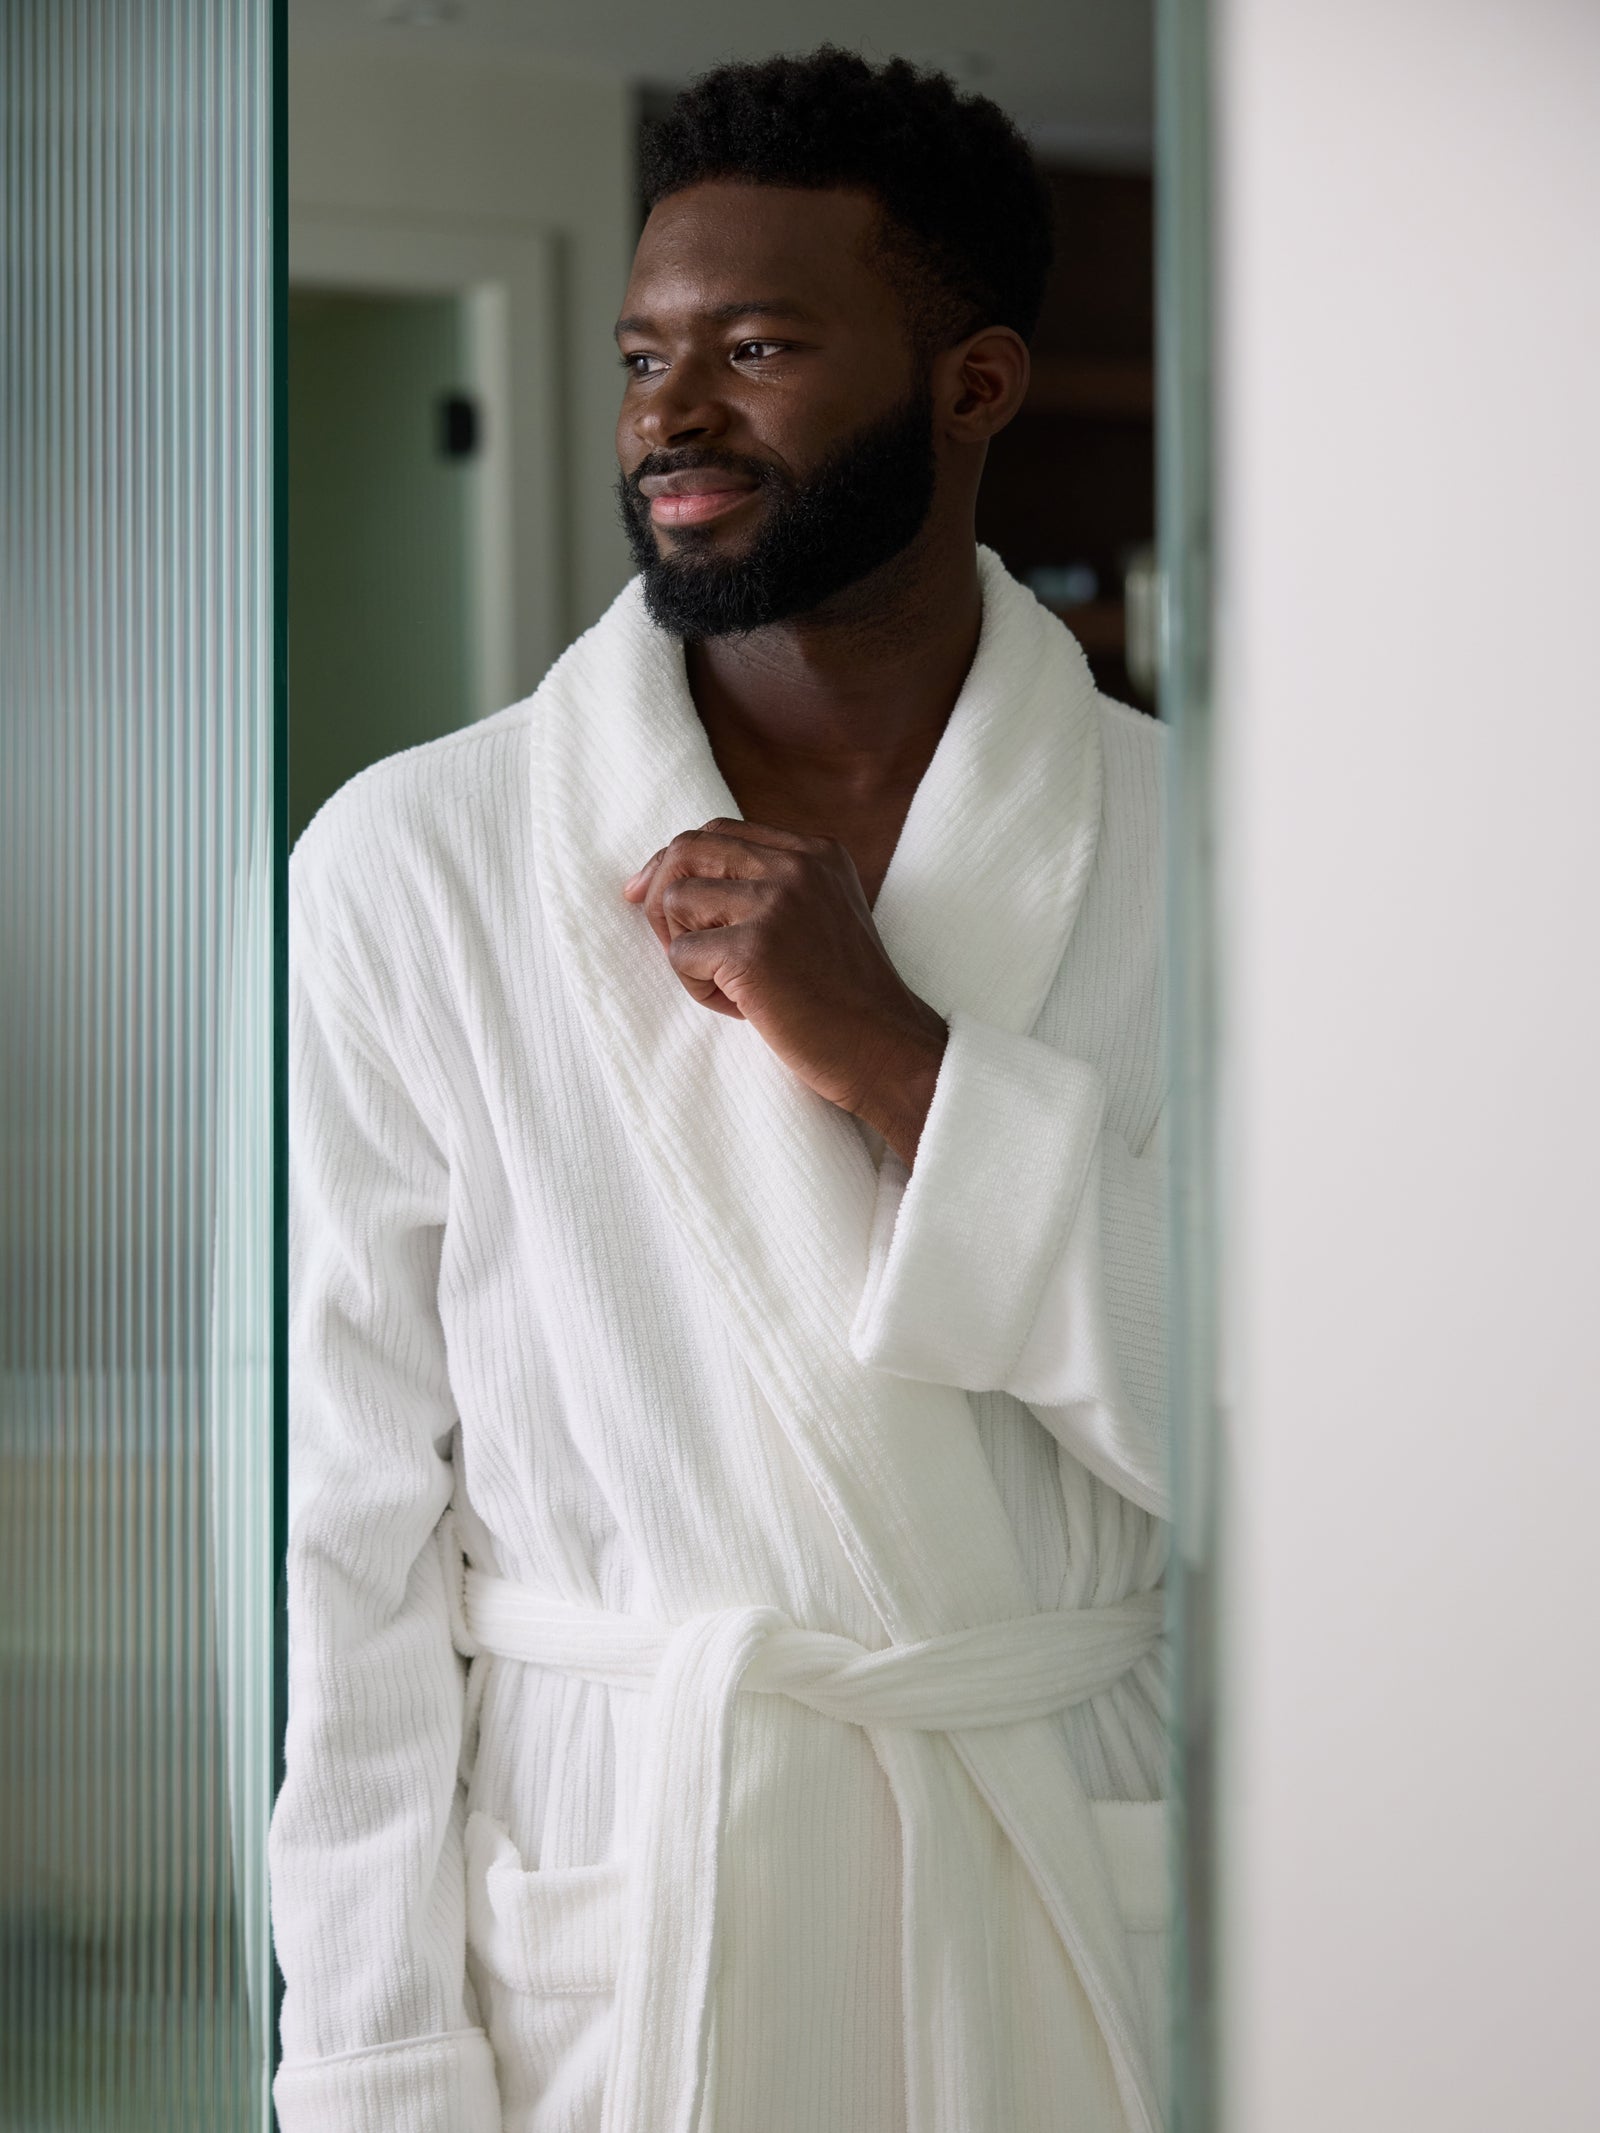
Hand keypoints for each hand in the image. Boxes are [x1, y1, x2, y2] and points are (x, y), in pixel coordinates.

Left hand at [623, 819, 946, 1165]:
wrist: (885, 1050)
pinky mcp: (754, 949)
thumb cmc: (844, 998)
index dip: (675, 862)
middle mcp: (798, 865)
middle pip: (687, 849)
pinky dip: (697, 987)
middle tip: (670, 941)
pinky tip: (740, 1006)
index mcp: (816, 852)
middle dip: (659, 896)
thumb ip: (769, 887)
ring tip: (726, 984)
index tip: (649, 895)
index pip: (718, 831)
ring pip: (675, 900)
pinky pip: (680, 956)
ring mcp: (777, 903)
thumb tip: (671, 877)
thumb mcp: (820, 916)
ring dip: (683, 949)